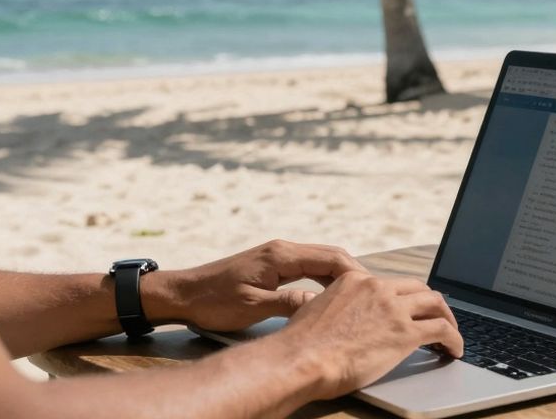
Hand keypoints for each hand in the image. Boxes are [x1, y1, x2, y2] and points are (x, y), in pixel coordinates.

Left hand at [148, 240, 365, 331]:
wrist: (184, 293)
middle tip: (372, 295)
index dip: (354, 274)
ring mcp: (278, 254)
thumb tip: (322, 306)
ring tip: (358, 296)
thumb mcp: (252, 307)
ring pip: (320, 259)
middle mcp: (283, 249)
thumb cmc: (214, 301)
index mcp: (281, 256)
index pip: (330, 258)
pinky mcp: (273, 263)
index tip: (370, 291)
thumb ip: (289, 303)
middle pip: (330, 254)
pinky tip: (331, 294)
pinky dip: (325, 276)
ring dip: (340, 275)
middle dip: (353, 273)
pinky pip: (308, 265)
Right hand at [277, 272, 463, 398]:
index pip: (391, 284)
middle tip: (438, 317)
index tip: (410, 308)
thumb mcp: (317, 311)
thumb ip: (337, 309)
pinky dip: (454, 339)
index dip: (405, 297)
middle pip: (418, 288)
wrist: (301, 359)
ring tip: (452, 334)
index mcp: (355, 281)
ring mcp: (393, 308)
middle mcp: (377, 288)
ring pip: (435, 304)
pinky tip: (455, 350)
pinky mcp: (405, 332)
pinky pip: (442, 331)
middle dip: (432, 303)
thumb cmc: (301, 346)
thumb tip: (344, 323)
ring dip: (448, 318)